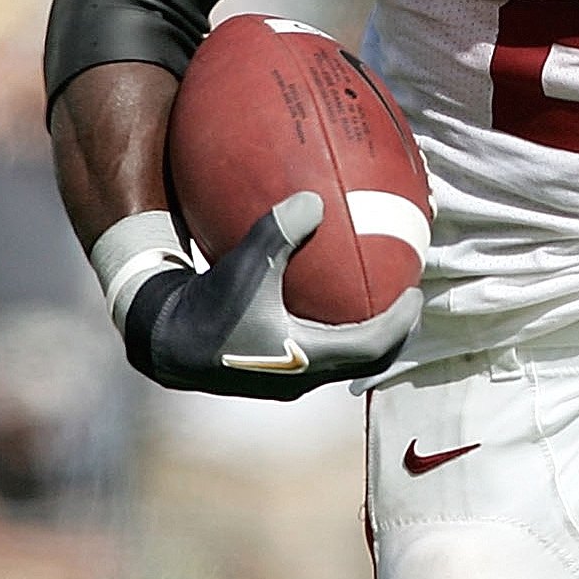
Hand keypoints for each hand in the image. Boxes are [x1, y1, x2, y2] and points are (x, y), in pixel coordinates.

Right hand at [119, 192, 420, 400]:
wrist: (162, 343)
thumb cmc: (205, 307)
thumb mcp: (244, 266)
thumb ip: (278, 233)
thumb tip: (314, 200)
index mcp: (307, 360)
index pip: (373, 346)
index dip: (400, 322)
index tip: (416, 293)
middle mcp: (303, 377)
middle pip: (367, 361)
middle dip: (393, 332)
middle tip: (407, 301)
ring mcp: (286, 378)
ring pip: (342, 360)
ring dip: (365, 334)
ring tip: (376, 302)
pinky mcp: (269, 371)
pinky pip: (316, 351)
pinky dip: (332, 329)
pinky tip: (321, 300)